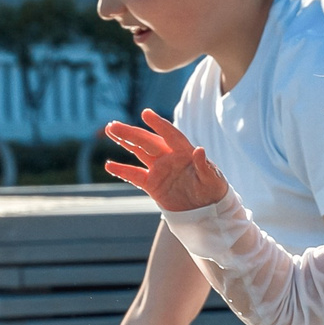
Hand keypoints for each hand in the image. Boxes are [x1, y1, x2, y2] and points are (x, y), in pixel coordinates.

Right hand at [103, 109, 229, 212]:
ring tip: (110, 130)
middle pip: (148, 141)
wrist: (207, 211)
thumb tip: (199, 149)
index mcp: (185, 152)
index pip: (170, 134)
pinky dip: (122, 170)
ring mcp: (159, 170)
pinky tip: (109, 165)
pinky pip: (134, 175)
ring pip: (139, 152)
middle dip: (132, 133)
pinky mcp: (152, 184)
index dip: (159, 124)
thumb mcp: (213, 180)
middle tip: (114, 125)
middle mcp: (169, 157)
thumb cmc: (214, 191)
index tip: (146, 113)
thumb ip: (205, 166)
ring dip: (124, 142)